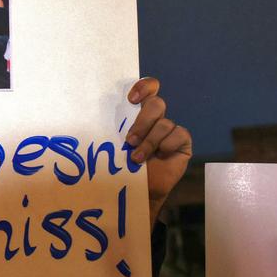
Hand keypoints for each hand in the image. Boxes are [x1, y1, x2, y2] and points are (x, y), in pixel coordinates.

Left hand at [123, 77, 190, 224]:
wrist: (140, 189)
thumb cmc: (126, 165)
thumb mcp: (117, 145)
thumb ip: (115, 129)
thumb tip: (94, 117)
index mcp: (141, 112)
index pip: (149, 87)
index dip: (144, 87)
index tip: (131, 99)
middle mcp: (158, 117)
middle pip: (157, 104)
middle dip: (142, 122)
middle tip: (130, 141)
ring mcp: (172, 129)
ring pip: (164, 124)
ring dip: (149, 142)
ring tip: (137, 159)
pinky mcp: (183, 141)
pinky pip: (178, 134)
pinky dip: (167, 145)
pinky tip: (161, 156)